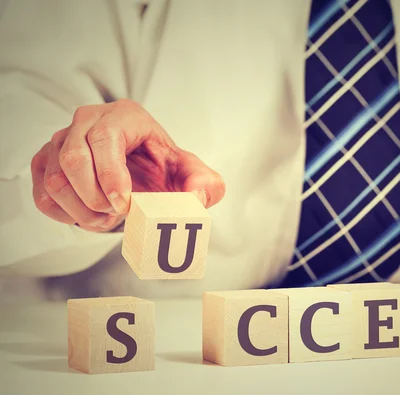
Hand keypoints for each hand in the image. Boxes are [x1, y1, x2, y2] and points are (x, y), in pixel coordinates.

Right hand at [31, 99, 225, 232]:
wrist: (145, 177)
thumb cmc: (166, 171)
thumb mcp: (195, 176)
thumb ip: (206, 184)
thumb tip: (197, 198)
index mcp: (126, 115)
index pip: (105, 137)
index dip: (110, 175)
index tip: (123, 204)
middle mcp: (88, 120)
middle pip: (73, 158)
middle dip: (95, 197)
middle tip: (119, 213)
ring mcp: (62, 140)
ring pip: (55, 180)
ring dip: (82, 211)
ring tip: (109, 217)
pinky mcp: (47, 163)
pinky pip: (42, 194)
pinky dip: (66, 215)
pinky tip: (90, 216)